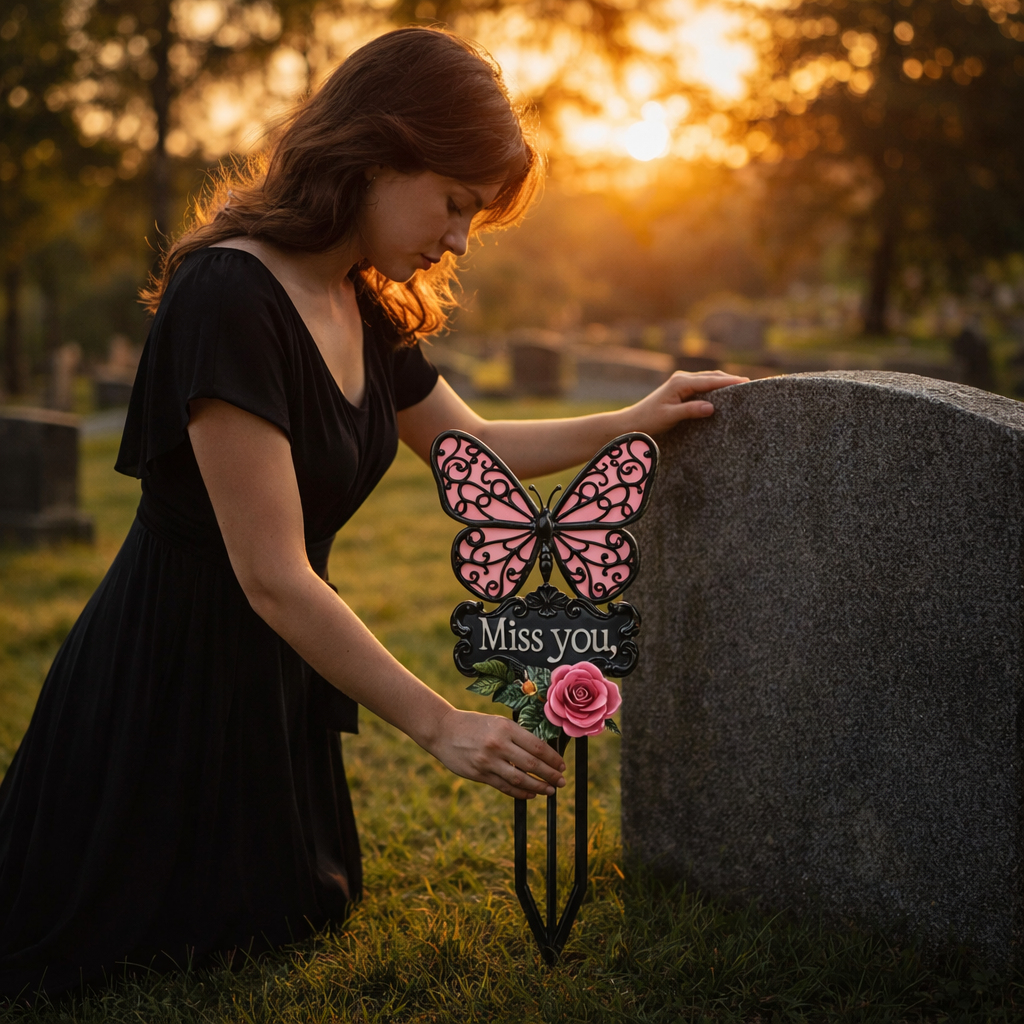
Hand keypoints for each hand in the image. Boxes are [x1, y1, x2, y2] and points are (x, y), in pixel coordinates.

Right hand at [428, 707, 566, 798]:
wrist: (443, 731)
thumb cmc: (473, 724)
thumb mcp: (497, 722)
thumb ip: (516, 735)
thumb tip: (541, 752)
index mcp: (506, 728)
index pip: (537, 746)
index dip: (553, 758)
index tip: (562, 765)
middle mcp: (498, 745)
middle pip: (532, 764)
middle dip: (550, 775)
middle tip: (561, 781)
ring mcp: (488, 761)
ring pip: (520, 779)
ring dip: (538, 787)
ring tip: (549, 791)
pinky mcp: (479, 774)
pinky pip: (504, 786)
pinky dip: (520, 792)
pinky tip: (530, 794)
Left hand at [622, 370, 748, 436]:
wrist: (633, 421)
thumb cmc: (649, 420)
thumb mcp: (669, 417)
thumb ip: (690, 411)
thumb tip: (711, 407)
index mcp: (680, 383)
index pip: (710, 381)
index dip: (729, 382)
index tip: (747, 383)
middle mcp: (682, 379)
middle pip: (713, 376)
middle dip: (731, 380)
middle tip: (752, 385)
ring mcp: (682, 383)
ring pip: (709, 380)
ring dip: (725, 382)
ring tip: (744, 388)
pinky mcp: (682, 389)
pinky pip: (703, 386)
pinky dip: (716, 387)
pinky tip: (726, 393)